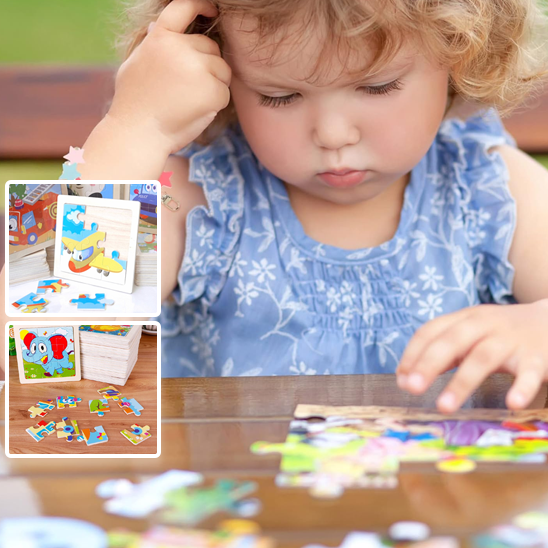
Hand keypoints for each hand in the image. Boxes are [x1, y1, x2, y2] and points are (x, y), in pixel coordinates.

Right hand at [108, 0, 231, 152]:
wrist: (138, 134)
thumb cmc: (134, 105)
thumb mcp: (136, 63)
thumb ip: (152, 45)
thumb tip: (156, 27)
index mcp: (160, 37)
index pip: (184, 7)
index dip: (201, 5)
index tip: (212, 9)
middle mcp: (180, 48)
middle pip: (211, 48)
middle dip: (207, 65)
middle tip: (188, 90)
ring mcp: (198, 68)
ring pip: (222, 70)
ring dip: (214, 85)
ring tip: (190, 102)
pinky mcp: (212, 90)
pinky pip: (225, 93)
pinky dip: (216, 104)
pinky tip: (196, 112)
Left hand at [396, 300, 547, 412]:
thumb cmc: (501, 333)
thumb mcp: (470, 334)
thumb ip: (442, 353)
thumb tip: (406, 377)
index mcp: (463, 319)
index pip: (430, 331)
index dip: (412, 354)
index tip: (402, 379)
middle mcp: (484, 325)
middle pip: (451, 341)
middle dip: (428, 364)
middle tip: (412, 388)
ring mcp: (510, 340)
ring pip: (483, 357)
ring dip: (462, 382)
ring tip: (444, 406)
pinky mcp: (537, 356)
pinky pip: (529, 372)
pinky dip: (522, 387)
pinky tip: (512, 403)